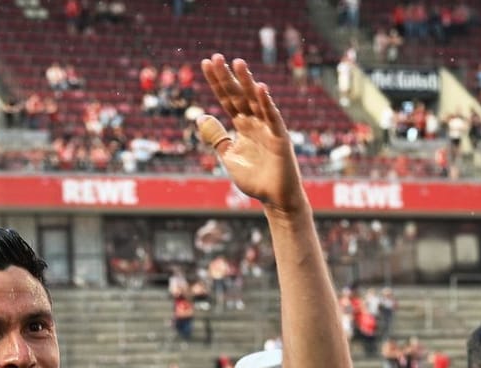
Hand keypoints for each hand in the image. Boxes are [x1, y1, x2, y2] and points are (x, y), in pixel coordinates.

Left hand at [198, 55, 303, 212]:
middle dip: (227, 77)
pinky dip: (267, 103)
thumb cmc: (254, 179)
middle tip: (216, 57)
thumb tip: (200, 117)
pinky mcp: (280, 138)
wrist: (274, 199)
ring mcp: (268, 128)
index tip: (205, 63)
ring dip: (247, 82)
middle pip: (238, 95)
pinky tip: (260, 88)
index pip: (226, 98)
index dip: (216, 82)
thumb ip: (216, 136)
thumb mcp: (228, 155)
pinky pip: (272, 117)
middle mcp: (254, 122)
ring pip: (255, 101)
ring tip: (238, 63)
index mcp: (242, 125)